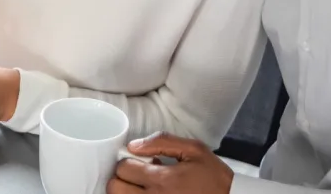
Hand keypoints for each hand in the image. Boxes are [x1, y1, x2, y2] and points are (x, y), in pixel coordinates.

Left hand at [108, 133, 233, 193]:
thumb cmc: (215, 178)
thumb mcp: (194, 151)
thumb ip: (161, 142)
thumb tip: (133, 146)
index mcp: (162, 180)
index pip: (122, 168)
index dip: (128, 161)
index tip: (139, 162)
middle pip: (115, 188)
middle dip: (122, 178)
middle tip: (136, 175)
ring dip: (127, 191)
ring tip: (144, 186)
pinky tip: (151, 193)